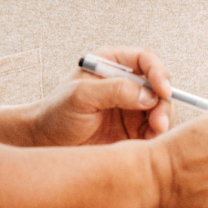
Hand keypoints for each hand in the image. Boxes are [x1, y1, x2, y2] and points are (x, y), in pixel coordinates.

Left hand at [30, 46, 174, 146]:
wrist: (44, 143)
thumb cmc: (56, 113)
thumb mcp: (81, 96)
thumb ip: (114, 90)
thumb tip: (149, 95)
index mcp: (113, 64)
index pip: (146, 60)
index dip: (158, 73)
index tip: (162, 91)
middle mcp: (127, 83)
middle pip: (159, 86)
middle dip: (163, 103)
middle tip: (159, 124)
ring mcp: (132, 107)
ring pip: (162, 109)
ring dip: (163, 121)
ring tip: (152, 136)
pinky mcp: (133, 129)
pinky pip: (155, 130)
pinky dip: (156, 137)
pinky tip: (145, 146)